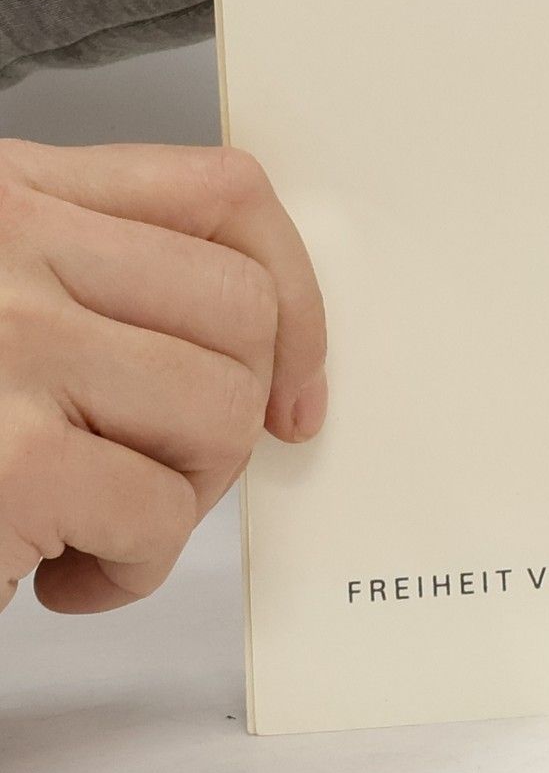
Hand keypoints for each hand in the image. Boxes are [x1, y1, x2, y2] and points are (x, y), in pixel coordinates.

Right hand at [0, 141, 326, 614]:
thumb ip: (103, 281)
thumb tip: (274, 339)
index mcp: (8, 194)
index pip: (221, 193)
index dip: (293, 294)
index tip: (295, 382)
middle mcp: (4, 249)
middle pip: (240, 311)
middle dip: (230, 417)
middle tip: (159, 474)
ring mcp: (3, 347)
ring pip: (218, 408)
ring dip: (182, 497)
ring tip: (100, 524)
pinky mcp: (7, 462)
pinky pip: (156, 511)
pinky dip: (130, 569)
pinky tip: (59, 578)